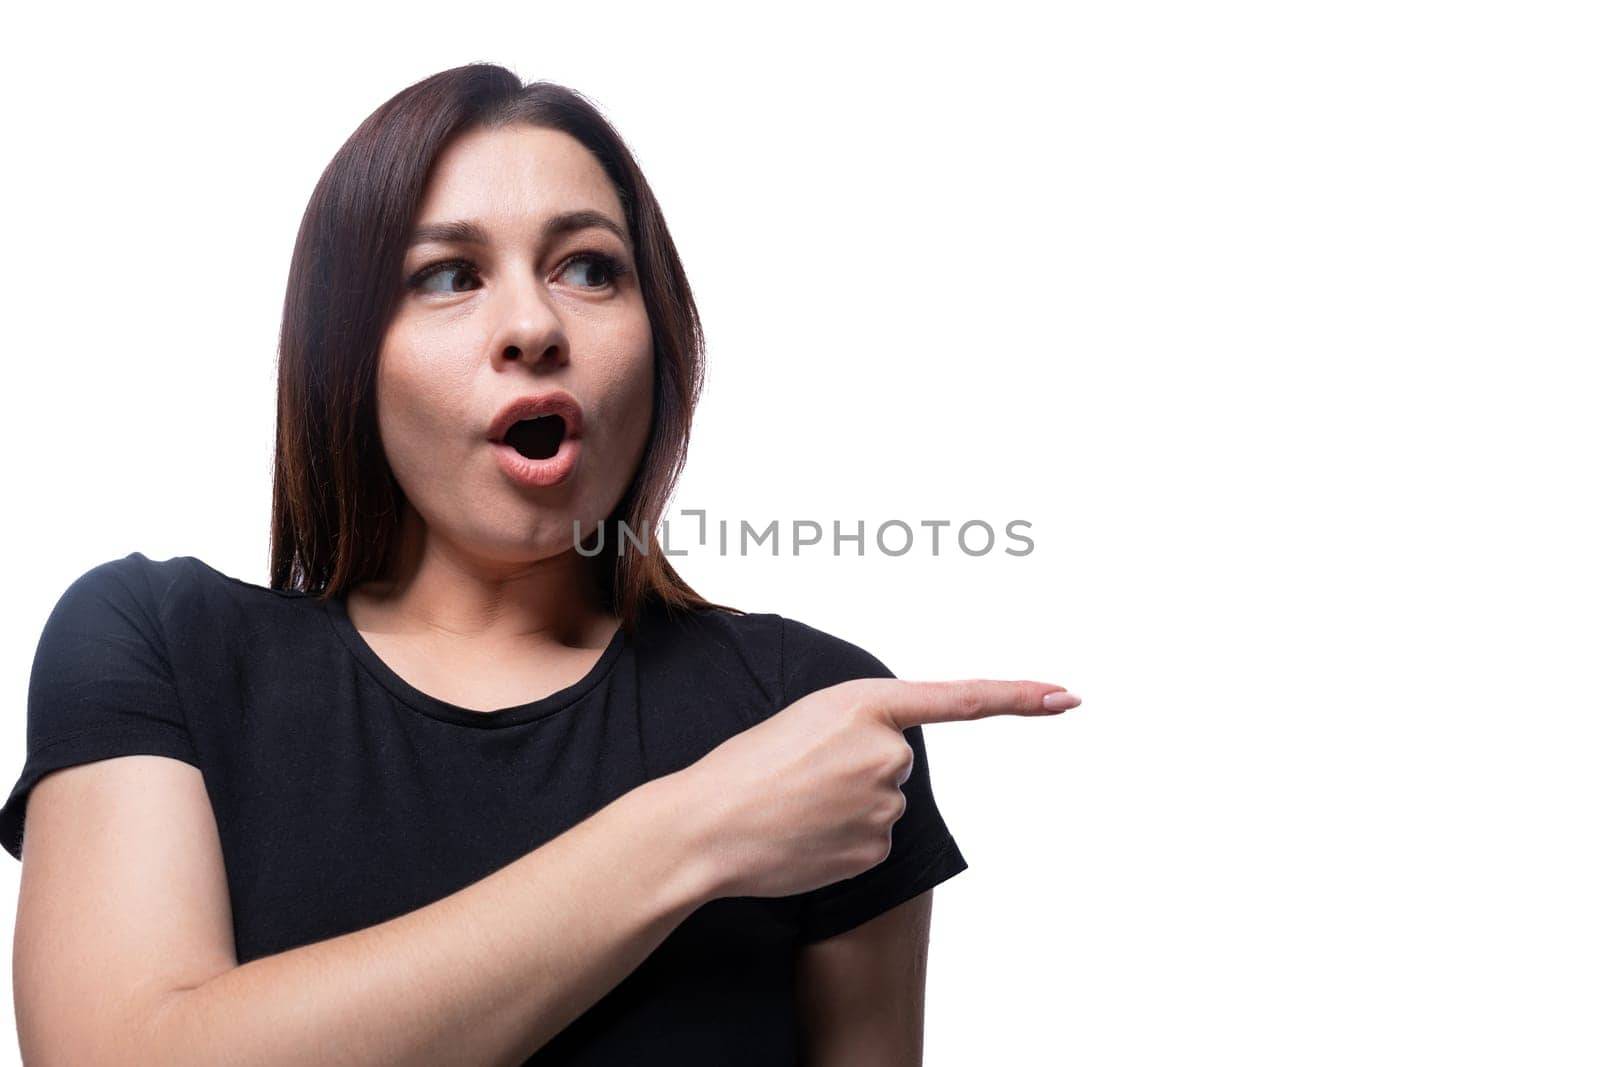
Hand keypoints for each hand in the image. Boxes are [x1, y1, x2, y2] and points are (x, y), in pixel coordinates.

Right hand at [676, 678, 1079, 898]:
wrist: (705, 826)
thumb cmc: (743, 768)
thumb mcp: (804, 721)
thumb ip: (859, 730)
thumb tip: (892, 771)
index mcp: (865, 704)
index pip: (961, 698)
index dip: (1020, 697)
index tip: (1067, 695)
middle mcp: (887, 751)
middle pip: (895, 762)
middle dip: (857, 771)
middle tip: (801, 776)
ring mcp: (885, 803)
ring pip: (882, 804)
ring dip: (846, 807)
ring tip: (794, 806)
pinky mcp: (877, 848)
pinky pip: (871, 841)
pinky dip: (841, 841)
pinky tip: (803, 837)